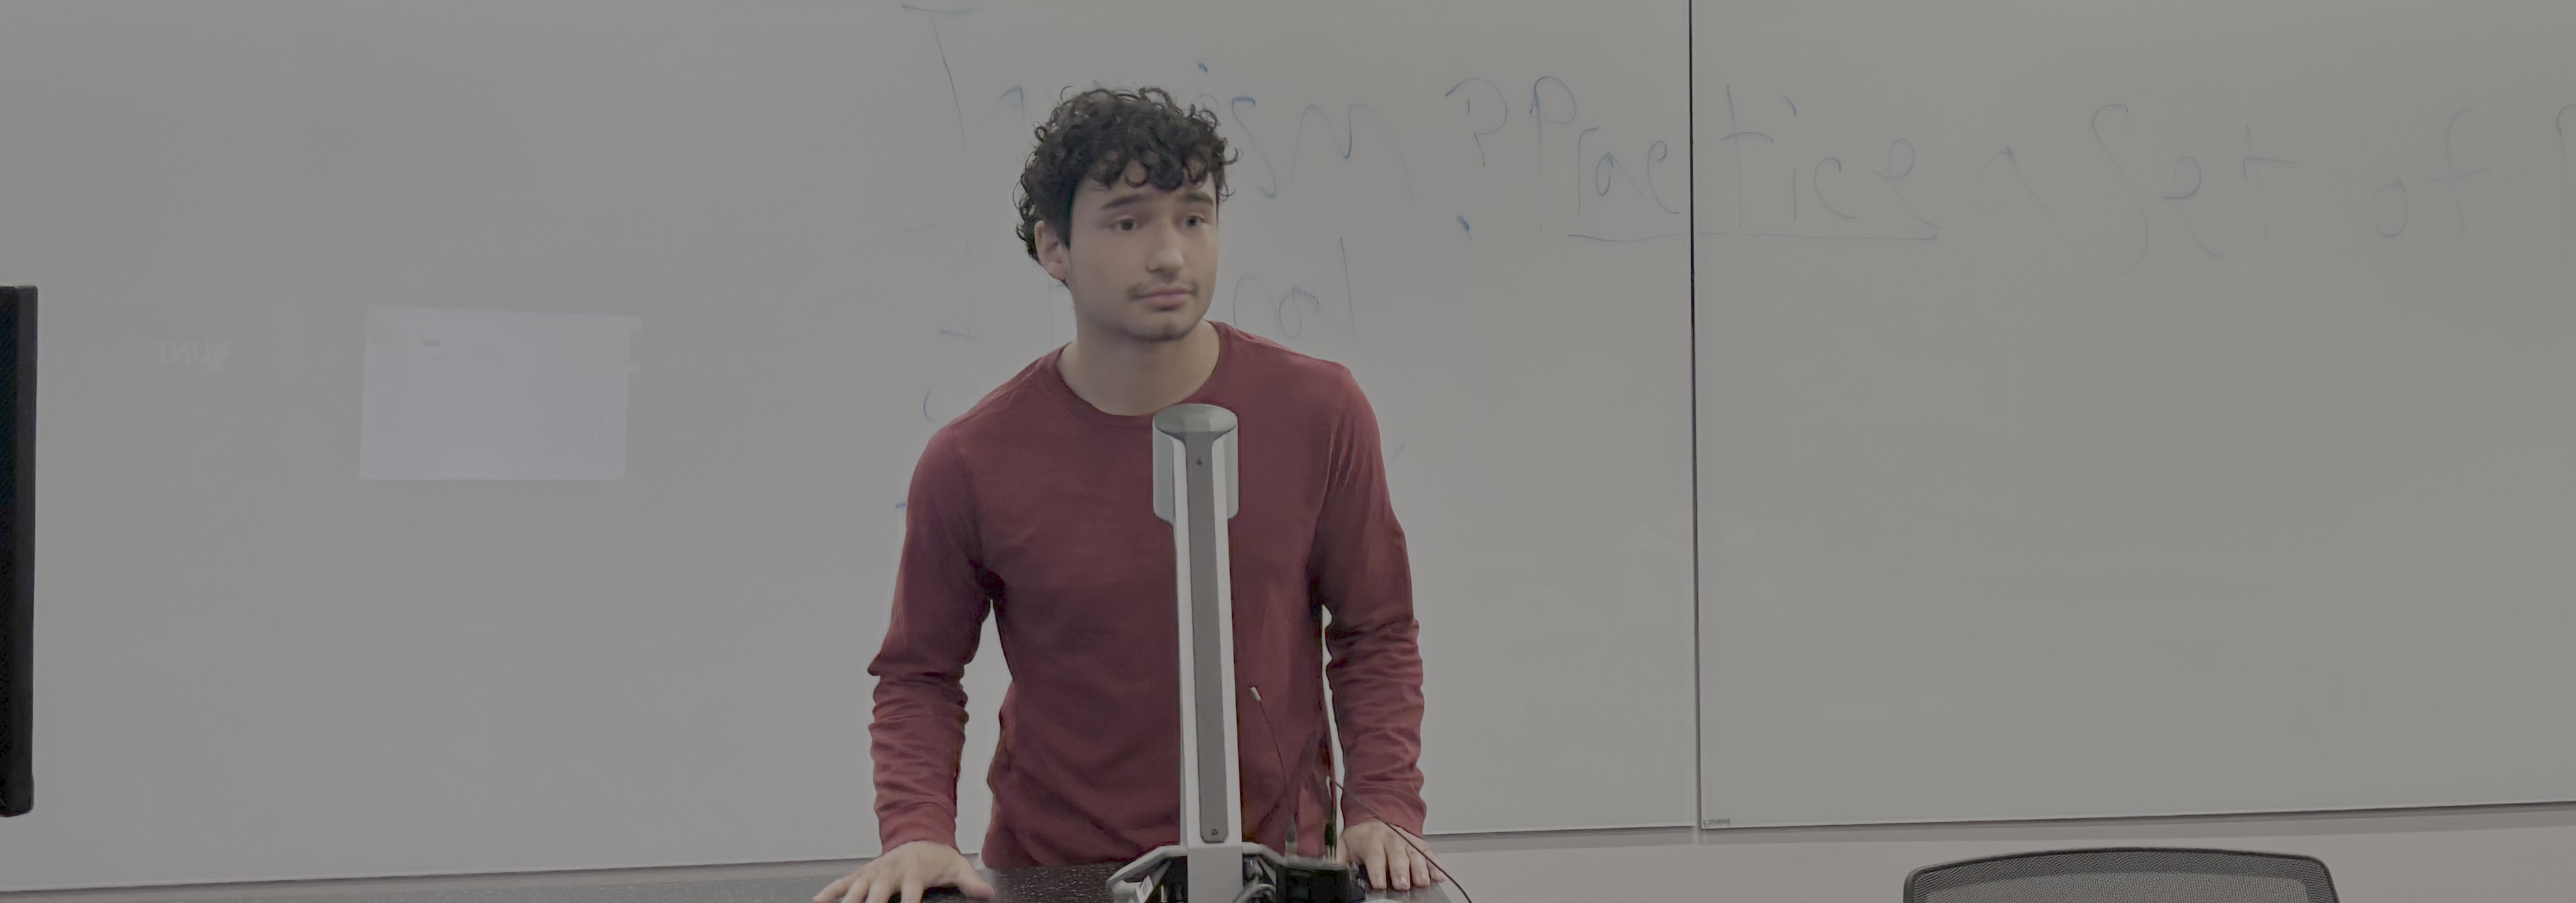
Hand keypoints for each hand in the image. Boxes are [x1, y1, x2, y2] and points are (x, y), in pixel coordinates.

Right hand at [815, 840, 994, 902]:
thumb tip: (987, 893)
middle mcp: (891, 872)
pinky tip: (817, 901)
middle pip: (879, 892)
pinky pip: (843, 883)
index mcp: (914, 872)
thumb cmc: (938, 858)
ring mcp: (874, 872)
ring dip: (848, 900)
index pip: (911, 893)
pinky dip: (829, 891)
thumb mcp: (958, 867)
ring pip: (857, 888)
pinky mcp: (863, 874)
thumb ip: (970, 882)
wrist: (920, 837)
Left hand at [1335, 819, 1445, 891]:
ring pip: (1416, 854)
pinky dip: (1435, 864)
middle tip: (1403, 885)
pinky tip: (1439, 876)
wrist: (1378, 812)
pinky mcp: (1419, 842)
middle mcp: (1391, 839)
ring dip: (1421, 869)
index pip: (1374, 856)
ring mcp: (1407, 840)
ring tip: (1423, 881)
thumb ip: (1339, 860)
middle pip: (1398, 856)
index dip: (1377, 871)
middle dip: (1401, 871)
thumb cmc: (1362, 834)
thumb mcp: (1345, 844)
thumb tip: (1329, 872)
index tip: (1380, 883)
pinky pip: (1429, 853)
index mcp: (1371, 840)